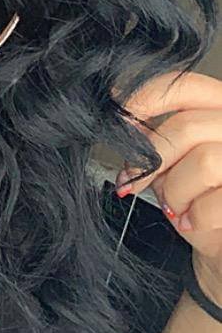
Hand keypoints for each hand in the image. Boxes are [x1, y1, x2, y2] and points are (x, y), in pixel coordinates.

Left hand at [111, 69, 221, 299]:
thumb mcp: (173, 162)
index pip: (187, 86)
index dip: (148, 97)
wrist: (220, 245)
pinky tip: (192, 221)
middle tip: (133, 182)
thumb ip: (155, 141)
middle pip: (187, 127)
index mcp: (220, 109)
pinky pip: (213, 203)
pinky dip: (194, 217)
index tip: (121, 119)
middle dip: (150, 160)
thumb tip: (122, 127)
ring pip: (203, 162)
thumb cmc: (198, 200)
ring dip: (174, 191)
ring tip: (175, 206)